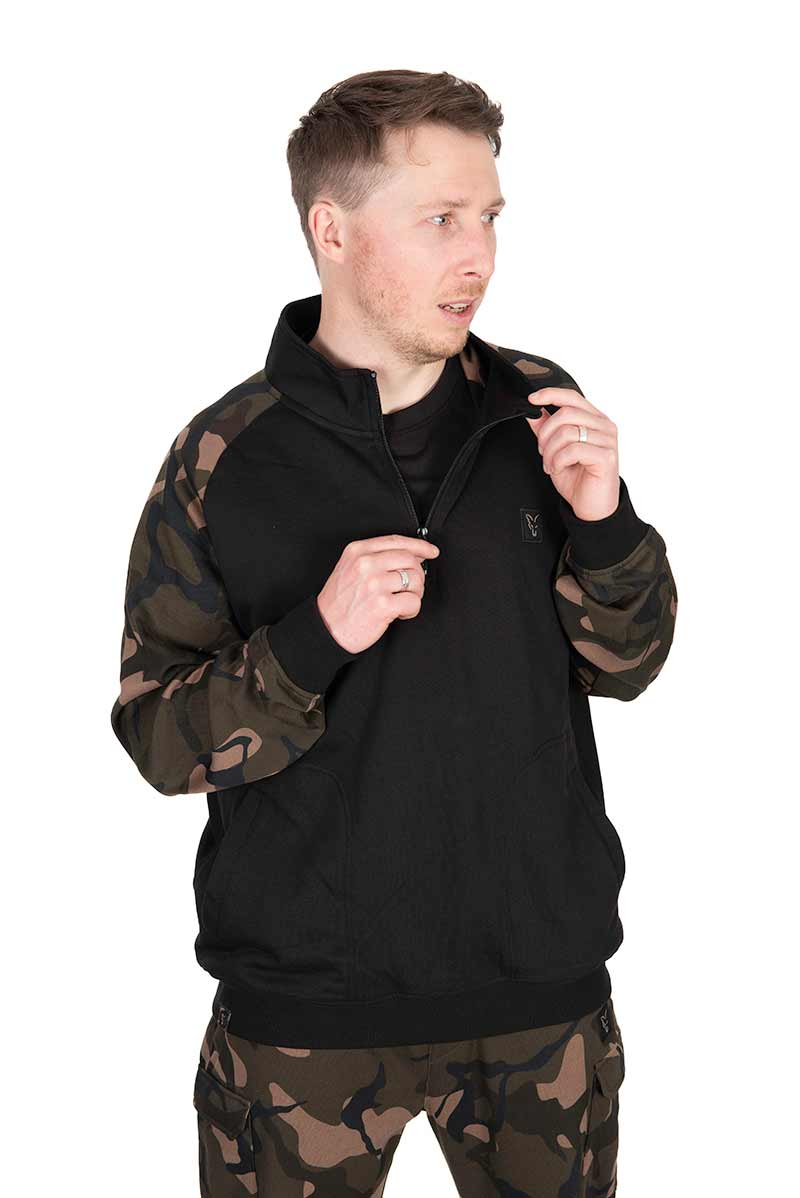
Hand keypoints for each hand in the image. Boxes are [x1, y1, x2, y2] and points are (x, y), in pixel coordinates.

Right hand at [317, 534, 440, 652]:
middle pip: (410, 560)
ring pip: (415, 580)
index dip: (419, 545)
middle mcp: (366, 564)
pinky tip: (400, 613)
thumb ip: (376, 557)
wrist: (326, 629)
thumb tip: (412, 554)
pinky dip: (412, 610)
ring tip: (401, 602)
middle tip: (409, 589)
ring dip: (414, 594)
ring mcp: (374, 584)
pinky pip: (414, 602)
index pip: (397, 541)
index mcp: (358, 551)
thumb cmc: (339, 602)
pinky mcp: (383, 605)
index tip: (430, 551)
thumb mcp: (349, 568)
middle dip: (417, 575)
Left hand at [525, 387, 619, 520]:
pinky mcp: (606, 456)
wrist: (592, 506)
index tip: (532, 399)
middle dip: (545, 433)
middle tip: (542, 451)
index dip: (550, 394)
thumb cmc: (579, 478)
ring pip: (567, 432)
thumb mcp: (555, 450)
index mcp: (594, 419)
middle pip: (566, 413)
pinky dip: (558, 460)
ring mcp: (607, 440)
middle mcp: (604, 426)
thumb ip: (546, 429)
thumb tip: (534, 412)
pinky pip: (573, 450)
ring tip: (551, 464)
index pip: (572, 396)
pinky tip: (559, 469)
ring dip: (551, 451)